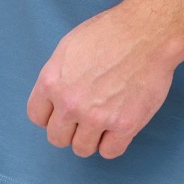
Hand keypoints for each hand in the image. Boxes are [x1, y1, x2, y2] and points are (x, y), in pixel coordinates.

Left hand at [26, 6, 176, 158]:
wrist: (146, 32)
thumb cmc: (111, 32)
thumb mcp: (69, 47)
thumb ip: (58, 76)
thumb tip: (56, 95)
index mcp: (51, 82)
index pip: (37, 116)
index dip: (51, 116)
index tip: (63, 113)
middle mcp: (69, 104)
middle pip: (57, 138)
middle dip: (70, 130)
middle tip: (86, 118)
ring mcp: (96, 117)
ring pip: (82, 149)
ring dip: (91, 139)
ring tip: (104, 122)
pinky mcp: (124, 125)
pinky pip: (110, 152)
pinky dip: (113, 143)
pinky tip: (119, 128)